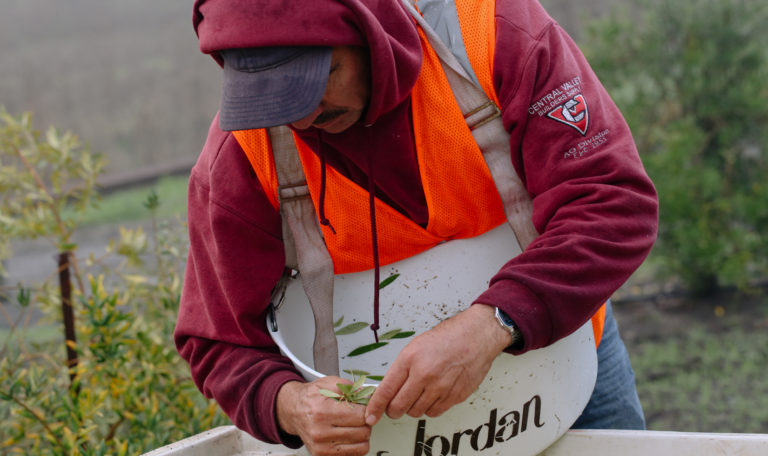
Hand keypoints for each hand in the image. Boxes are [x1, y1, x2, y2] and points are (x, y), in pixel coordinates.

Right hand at [277, 377, 370, 455]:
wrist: (294, 410)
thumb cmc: (311, 397)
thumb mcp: (329, 383)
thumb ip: (351, 388)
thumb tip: (368, 395)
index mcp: (323, 412)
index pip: (360, 416)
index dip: (368, 409)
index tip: (365, 407)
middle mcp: (320, 432)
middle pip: (363, 432)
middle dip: (365, 422)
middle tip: (359, 415)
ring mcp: (321, 446)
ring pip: (361, 446)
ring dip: (361, 435)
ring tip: (353, 425)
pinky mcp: (322, 455)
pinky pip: (353, 454)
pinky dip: (355, 445)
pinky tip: (348, 435)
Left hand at [364, 304, 510, 424]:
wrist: (475, 336)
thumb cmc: (447, 338)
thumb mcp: (415, 346)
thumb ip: (401, 369)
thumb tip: (388, 389)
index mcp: (410, 359)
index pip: (386, 390)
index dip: (375, 407)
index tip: (371, 416)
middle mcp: (424, 374)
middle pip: (399, 407)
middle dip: (393, 410)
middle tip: (394, 406)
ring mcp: (440, 387)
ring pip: (416, 412)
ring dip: (413, 408)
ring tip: (418, 394)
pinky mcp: (455, 395)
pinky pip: (435, 412)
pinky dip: (430, 408)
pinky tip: (432, 395)